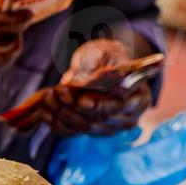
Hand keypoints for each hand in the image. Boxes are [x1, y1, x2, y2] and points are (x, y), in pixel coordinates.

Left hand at [15, 39, 152, 135]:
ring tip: (48, 99)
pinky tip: (46, 113)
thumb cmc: (108, 55)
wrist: (105, 64)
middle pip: (100, 120)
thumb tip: (81, 85)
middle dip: (75, 109)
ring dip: (63, 115)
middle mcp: (128, 116)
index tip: (81, 100)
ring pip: (86, 128)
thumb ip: (96, 66)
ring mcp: (111, 127)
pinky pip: (75, 133)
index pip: (119, 105)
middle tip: (55, 95)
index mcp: (139, 95)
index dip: (99, 104)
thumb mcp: (105, 51)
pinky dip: (58, 124)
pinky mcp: (93, 129)